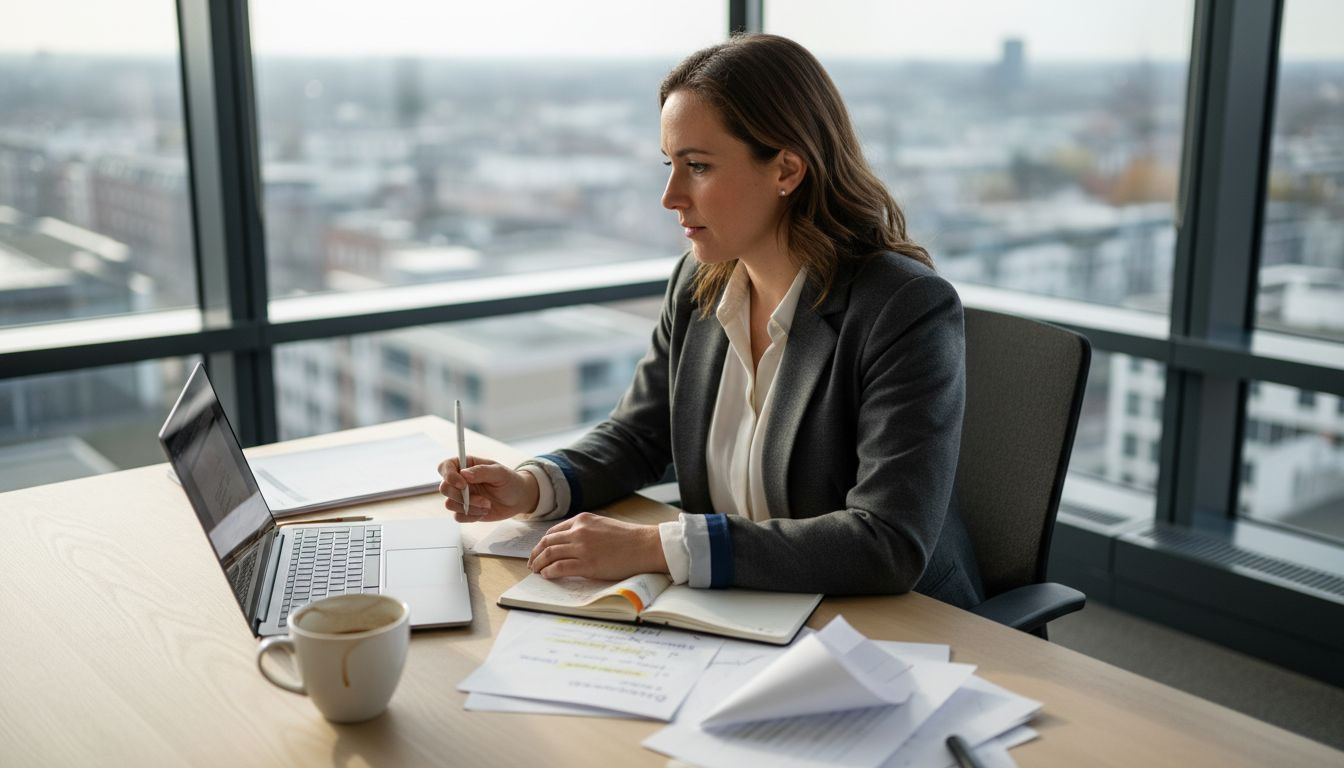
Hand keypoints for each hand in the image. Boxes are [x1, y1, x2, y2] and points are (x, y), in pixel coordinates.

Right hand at [437, 456, 539, 523]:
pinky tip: (485, 512)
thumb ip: (482, 471)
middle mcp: (460, 480)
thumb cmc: (510, 481)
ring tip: (488, 505)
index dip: (448, 475)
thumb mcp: (500, 473)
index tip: (462, 484)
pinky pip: (458, 516)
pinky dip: (471, 516)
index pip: (445, 466)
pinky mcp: (465, 510)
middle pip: (444, 488)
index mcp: (466, 465)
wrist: (518, 499)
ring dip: (470, 507)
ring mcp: (461, 496)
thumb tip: (463, 473)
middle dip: (461, 496)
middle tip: (483, 499)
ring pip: (450, 504)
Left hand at [527, 512, 667, 580]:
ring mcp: (582, 548)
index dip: (543, 543)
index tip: (540, 551)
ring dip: (539, 563)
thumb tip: (571, 542)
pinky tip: (547, 575)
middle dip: (536, 553)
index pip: (554, 531)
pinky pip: (559, 568)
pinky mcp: (587, 564)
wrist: (645, 546)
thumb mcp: (603, 525)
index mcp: (582, 520)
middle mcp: (579, 531)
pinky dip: (549, 572)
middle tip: (532, 563)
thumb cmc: (629, 538)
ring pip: (549, 554)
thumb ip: (585, 530)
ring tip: (536, 571)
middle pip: (547, 542)